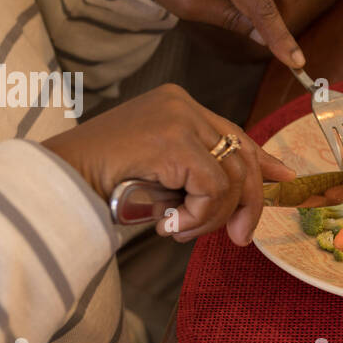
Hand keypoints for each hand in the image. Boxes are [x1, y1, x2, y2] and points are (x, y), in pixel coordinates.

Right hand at [43, 84, 294, 245]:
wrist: (58, 182)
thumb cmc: (101, 183)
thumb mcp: (159, 175)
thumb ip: (196, 176)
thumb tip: (241, 198)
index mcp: (177, 105)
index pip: (233, 133)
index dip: (261, 160)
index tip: (284, 179)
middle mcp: (183, 104)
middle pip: (241, 156)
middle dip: (247, 203)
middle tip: (238, 237)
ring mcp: (180, 119)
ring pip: (231, 177)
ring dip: (211, 217)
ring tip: (180, 231)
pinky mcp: (175, 141)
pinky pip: (212, 190)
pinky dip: (198, 216)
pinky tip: (169, 226)